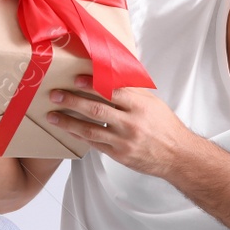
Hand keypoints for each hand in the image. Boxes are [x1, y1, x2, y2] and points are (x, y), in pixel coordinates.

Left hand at [46, 76, 194, 177]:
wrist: (177, 155)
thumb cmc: (165, 126)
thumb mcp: (153, 104)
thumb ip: (133, 91)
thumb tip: (113, 74)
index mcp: (141, 106)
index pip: (112, 91)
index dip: (92, 84)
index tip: (76, 79)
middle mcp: (131, 123)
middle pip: (96, 109)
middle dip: (72, 101)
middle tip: (55, 95)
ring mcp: (124, 140)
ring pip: (90, 129)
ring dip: (68, 121)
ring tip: (52, 115)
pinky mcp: (119, 154)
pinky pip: (94, 143)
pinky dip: (78, 135)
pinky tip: (68, 129)